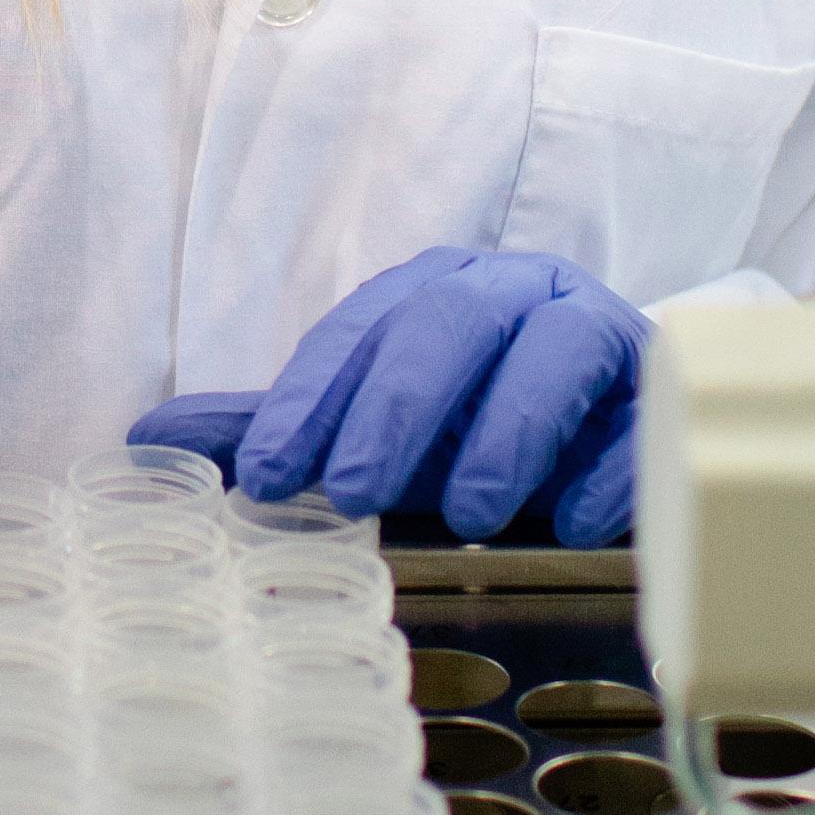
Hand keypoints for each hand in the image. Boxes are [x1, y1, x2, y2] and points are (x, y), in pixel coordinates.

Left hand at [147, 249, 647, 544]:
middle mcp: (518, 293)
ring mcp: (601, 332)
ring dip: (509, 429)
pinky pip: (650, 413)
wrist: (619, 416)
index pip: (366, 328)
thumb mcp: (378, 425)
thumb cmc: (477, 420)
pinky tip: (574, 522)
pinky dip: (613, 467)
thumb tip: (146, 440)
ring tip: (473, 512)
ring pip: (558, 348)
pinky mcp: (668, 389)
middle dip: (401, 405)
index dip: (315, 398)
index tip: (275, 477)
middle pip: (456, 322)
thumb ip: (281, 429)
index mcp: (438, 291)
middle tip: (360, 491)